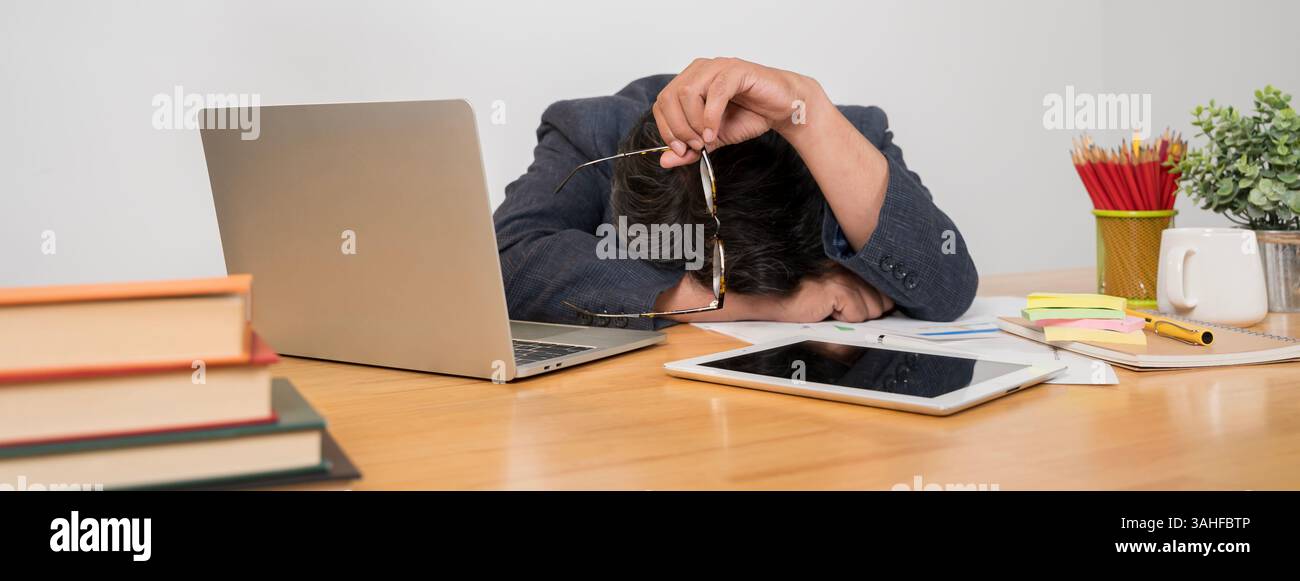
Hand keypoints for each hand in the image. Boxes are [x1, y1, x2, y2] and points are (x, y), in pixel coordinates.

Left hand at [652, 57, 821, 167]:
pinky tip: (714, 132)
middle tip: (695, 146)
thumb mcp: (713, 138)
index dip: (666, 129)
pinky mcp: (737, 71)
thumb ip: (689, 149)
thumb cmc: (749, 116)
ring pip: (687, 92)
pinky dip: (710, 116)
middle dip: (678, 128)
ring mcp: (718, 67)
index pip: (661, 103)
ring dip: (693, 122)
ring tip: (707, 138)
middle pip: (669, 97)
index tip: (681, 150)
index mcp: (690, 82)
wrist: (783, 110)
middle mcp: (700, 70)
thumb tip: (664, 160)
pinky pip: (715, 91)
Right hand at [761, 266, 894, 322]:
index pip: (885, 292)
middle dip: (866, 315)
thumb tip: (889, 313)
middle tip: (841, 313)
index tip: (873, 314)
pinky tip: (826, 312)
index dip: (879, 307)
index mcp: (852, 271)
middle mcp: (851, 269)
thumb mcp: (838, 311)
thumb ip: (863, 311)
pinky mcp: (837, 288)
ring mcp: (844, 277)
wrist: (775, 306)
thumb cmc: (803, 310)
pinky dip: (843, 320)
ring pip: (873, 310)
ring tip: (832, 312)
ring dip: (855, 319)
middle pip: (884, 302)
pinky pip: (858, 314)